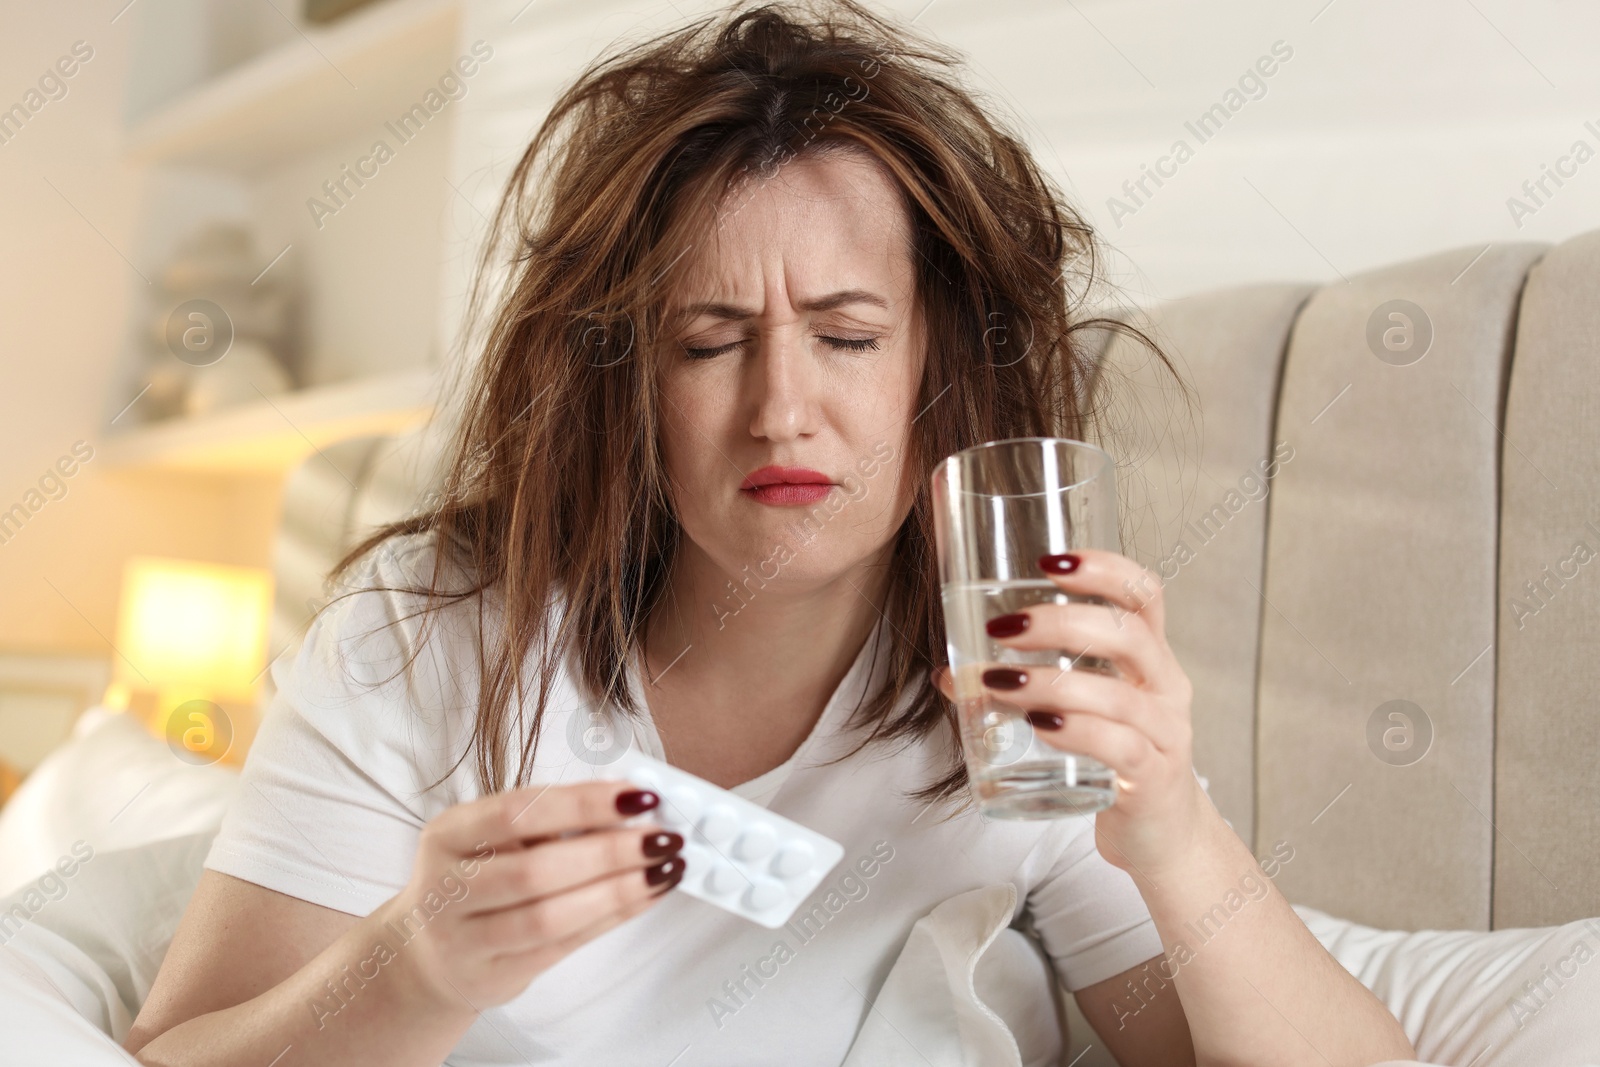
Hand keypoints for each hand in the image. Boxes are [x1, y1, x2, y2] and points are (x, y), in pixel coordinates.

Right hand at [380, 780, 685, 1013]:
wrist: (430, 954)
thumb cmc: (477, 879)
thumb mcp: (491, 838)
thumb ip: (548, 819)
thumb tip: (628, 803)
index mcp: (447, 835)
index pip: (516, 812)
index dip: (582, 803)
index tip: (637, 796)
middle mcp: (446, 888)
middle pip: (535, 870)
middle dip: (609, 851)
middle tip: (662, 836)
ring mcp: (464, 939)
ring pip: (550, 917)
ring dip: (619, 890)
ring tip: (665, 867)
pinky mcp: (493, 975)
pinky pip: (564, 945)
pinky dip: (613, 917)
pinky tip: (646, 895)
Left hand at [932, 549, 1211, 883]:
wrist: (1160, 834)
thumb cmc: (1116, 757)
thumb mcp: (1081, 711)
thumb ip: (1022, 686)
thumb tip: (951, 673)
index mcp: (1151, 657)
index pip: (1144, 594)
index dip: (1104, 569)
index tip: (1049, 561)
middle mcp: (1167, 688)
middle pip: (1129, 635)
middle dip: (1062, 624)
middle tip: (1004, 628)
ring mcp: (1166, 734)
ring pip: (1118, 696)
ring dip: (1052, 683)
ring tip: (1000, 680)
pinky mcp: (1153, 779)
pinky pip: (1122, 749)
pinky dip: (1078, 733)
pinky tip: (1041, 727)